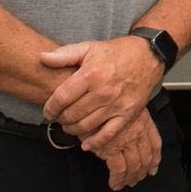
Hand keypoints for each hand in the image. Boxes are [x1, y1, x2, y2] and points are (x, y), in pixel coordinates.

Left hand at [39, 34, 163, 145]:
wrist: (148, 56)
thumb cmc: (116, 53)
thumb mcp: (89, 47)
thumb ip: (64, 54)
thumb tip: (42, 58)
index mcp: (91, 74)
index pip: (62, 97)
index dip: (50, 107)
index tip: (47, 111)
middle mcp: (103, 91)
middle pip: (72, 114)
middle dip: (60, 119)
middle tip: (58, 118)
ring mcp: (116, 104)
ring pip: (86, 126)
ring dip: (72, 129)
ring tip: (69, 126)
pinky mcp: (128, 114)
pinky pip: (108, 134)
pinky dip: (94, 142)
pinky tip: (85, 144)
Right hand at [92, 104, 162, 189]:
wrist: (88, 100)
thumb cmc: (102, 103)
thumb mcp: (123, 107)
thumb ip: (129, 120)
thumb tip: (130, 136)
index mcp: (144, 121)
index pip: (155, 143)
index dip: (155, 158)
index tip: (153, 167)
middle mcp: (138, 132)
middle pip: (145, 157)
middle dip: (142, 171)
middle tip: (137, 179)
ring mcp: (126, 141)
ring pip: (134, 166)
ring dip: (130, 177)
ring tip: (126, 183)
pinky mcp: (112, 149)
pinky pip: (119, 170)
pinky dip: (117, 179)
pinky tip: (115, 184)